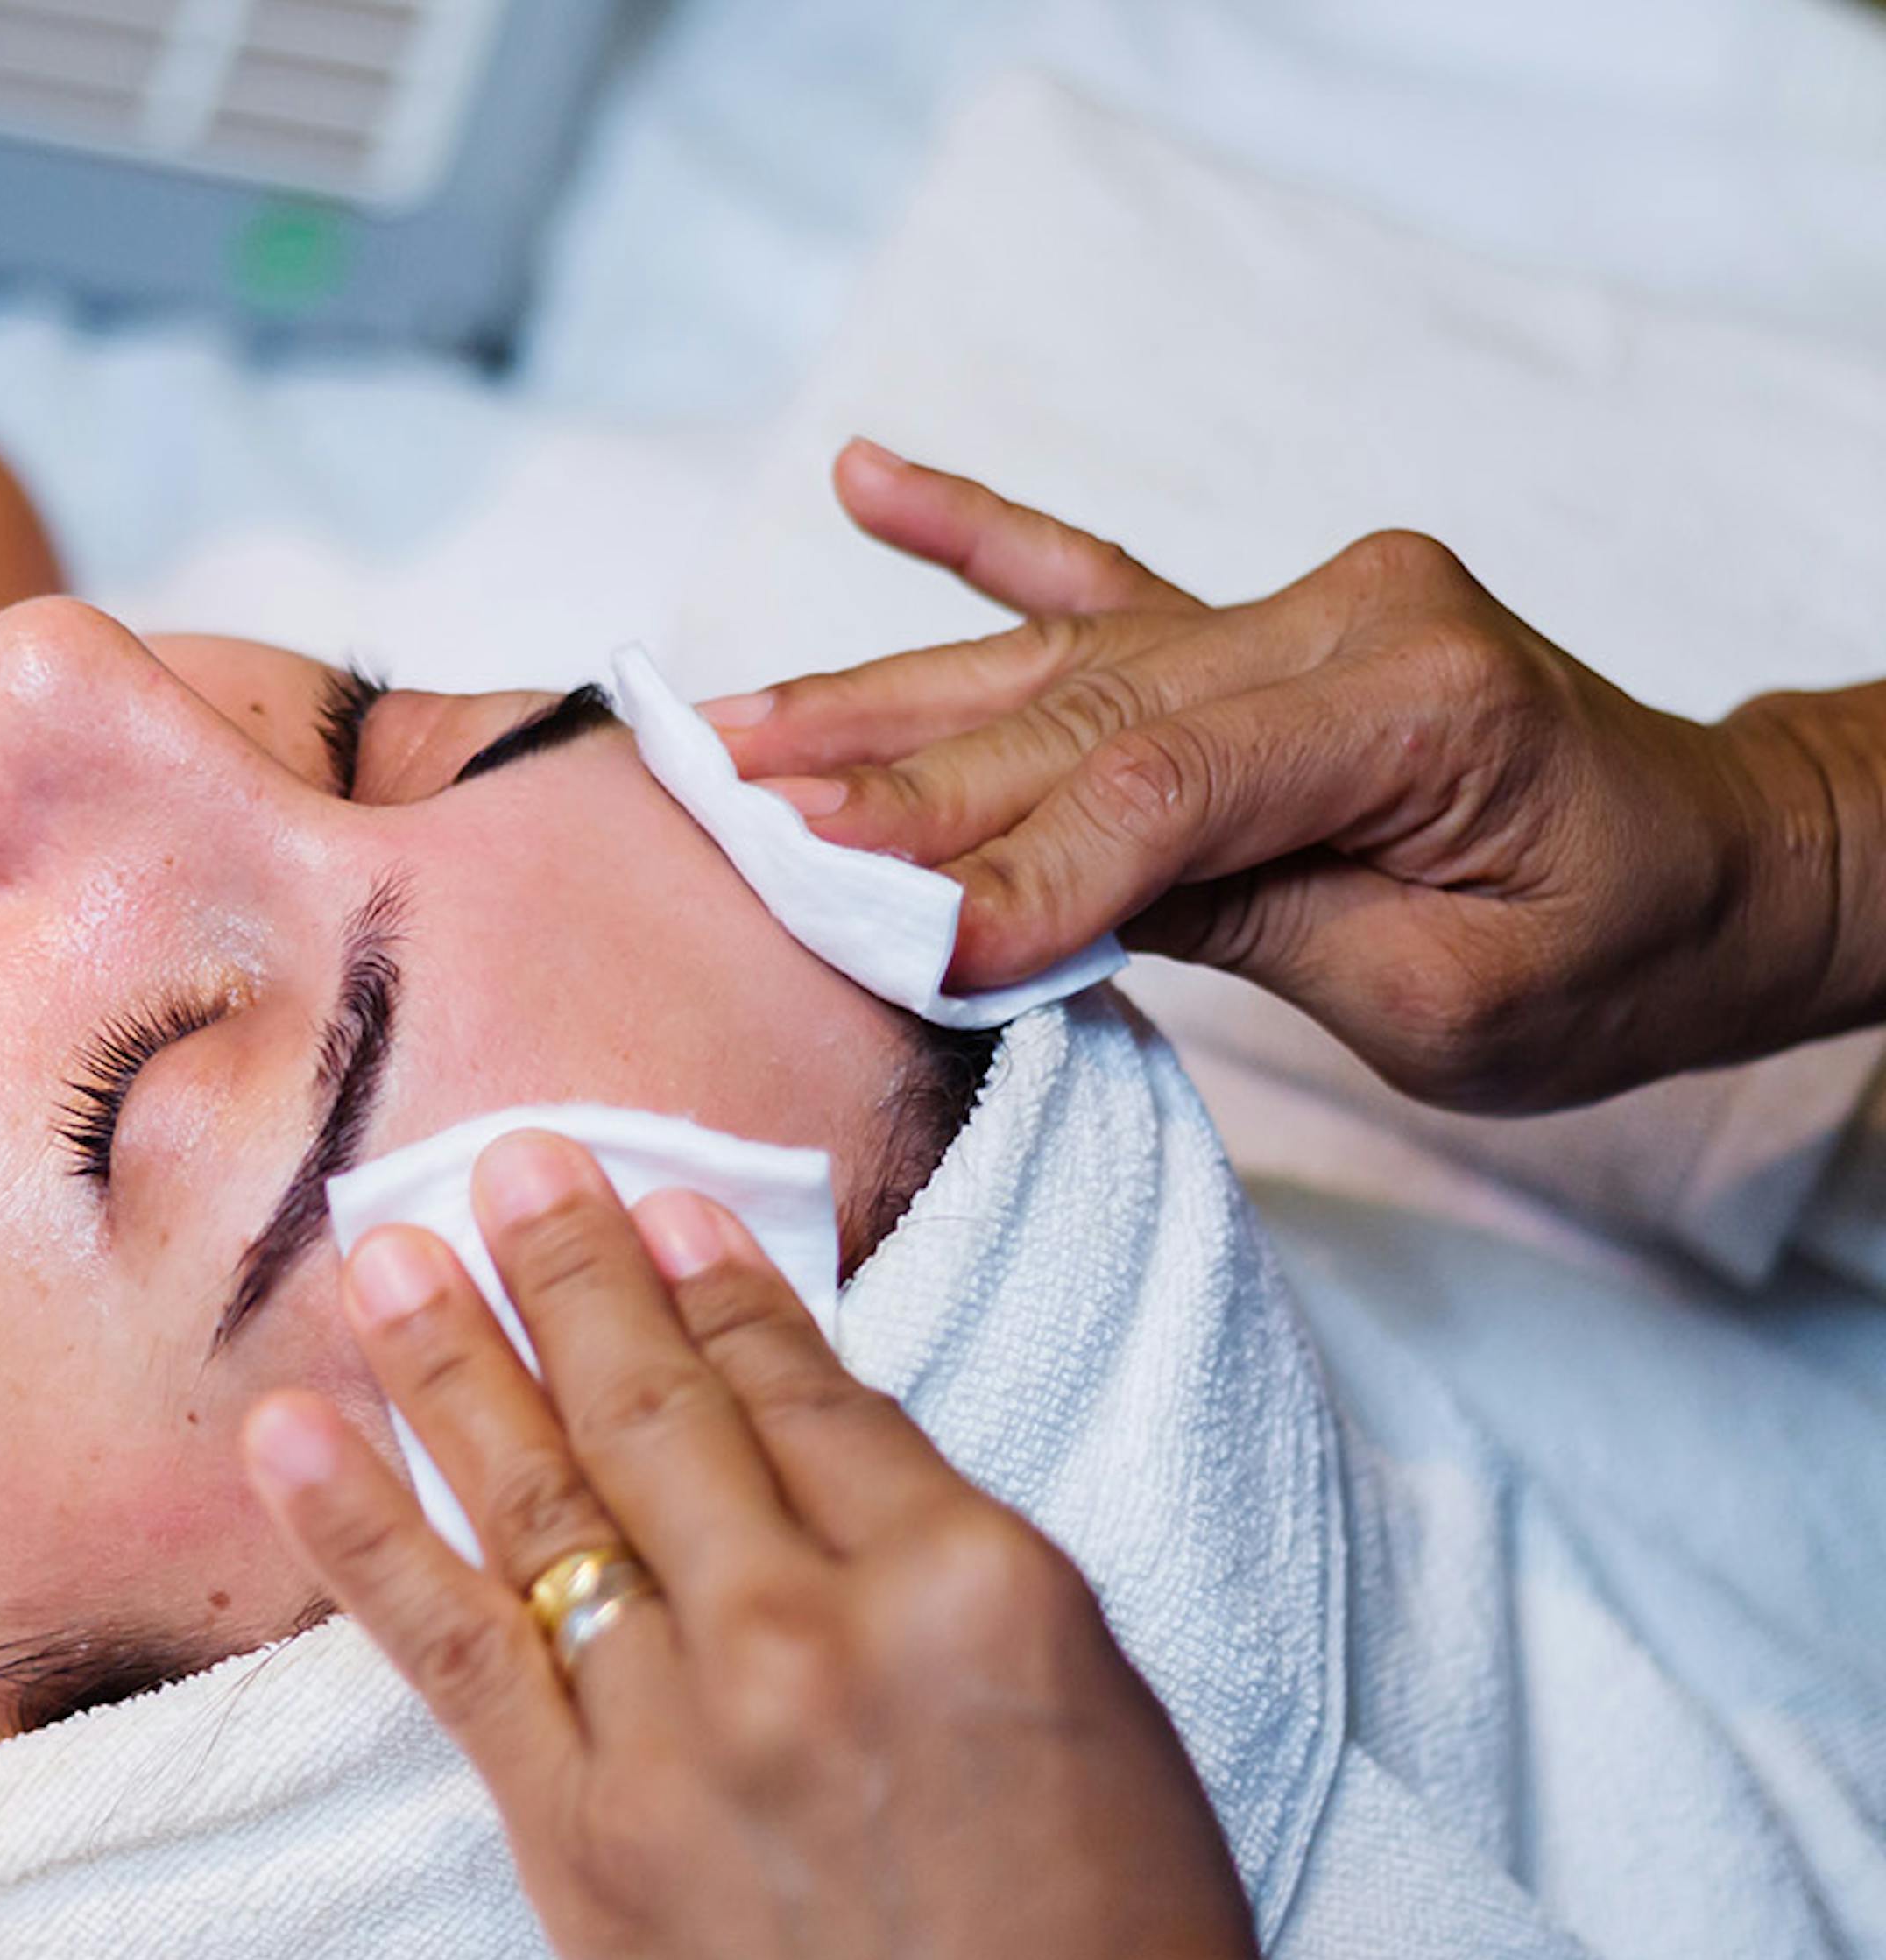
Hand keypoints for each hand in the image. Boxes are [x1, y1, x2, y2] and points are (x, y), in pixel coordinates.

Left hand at [240, 1133, 1425, 1959]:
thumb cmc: (1118, 1951)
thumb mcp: (1083, 1694)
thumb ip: (939, 1546)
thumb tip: (805, 1411)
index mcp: (968, 1579)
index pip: (807, 1389)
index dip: (715, 1286)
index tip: (656, 1205)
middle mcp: (813, 1633)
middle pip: (662, 1414)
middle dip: (571, 1272)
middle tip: (500, 1164)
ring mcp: (686, 1736)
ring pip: (544, 1503)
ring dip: (450, 1360)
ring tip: (379, 1253)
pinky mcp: (586, 1840)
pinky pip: (452, 1653)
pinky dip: (363, 1534)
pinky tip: (294, 1439)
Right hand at [706, 440, 1860, 1110]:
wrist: (1716, 868)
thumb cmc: (1608, 957)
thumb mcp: (1448, 1001)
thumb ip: (1236, 926)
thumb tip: (1008, 916)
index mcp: (1415, 701)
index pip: (1158, 789)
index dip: (1006, 868)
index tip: (872, 935)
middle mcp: (1341, 618)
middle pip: (1071, 717)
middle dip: (890, 788)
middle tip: (727, 828)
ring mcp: (1291, 605)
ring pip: (1046, 662)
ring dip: (875, 700)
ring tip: (721, 729)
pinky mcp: (1253, 624)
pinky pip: (1092, 576)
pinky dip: (974, 535)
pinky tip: (872, 480)